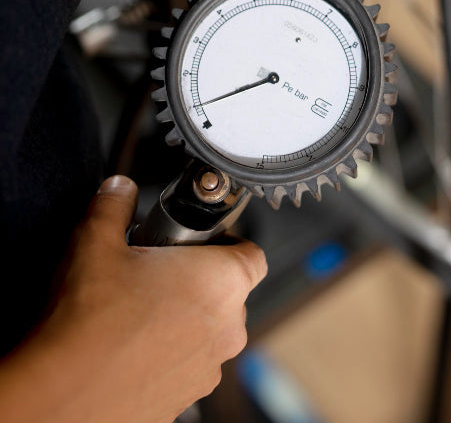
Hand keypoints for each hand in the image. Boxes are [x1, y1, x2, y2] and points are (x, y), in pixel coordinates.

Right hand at [0, 176, 266, 422]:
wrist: (63, 397)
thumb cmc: (90, 323)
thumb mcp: (97, 241)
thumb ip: (114, 204)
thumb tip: (119, 188)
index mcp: (222, 281)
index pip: (251, 251)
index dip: (225, 241)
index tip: (196, 241)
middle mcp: (226, 328)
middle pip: (228, 292)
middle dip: (198, 280)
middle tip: (157, 271)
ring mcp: (208, 368)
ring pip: (208, 331)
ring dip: (184, 318)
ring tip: (137, 309)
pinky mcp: (185, 398)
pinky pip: (187, 364)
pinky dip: (168, 352)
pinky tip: (129, 343)